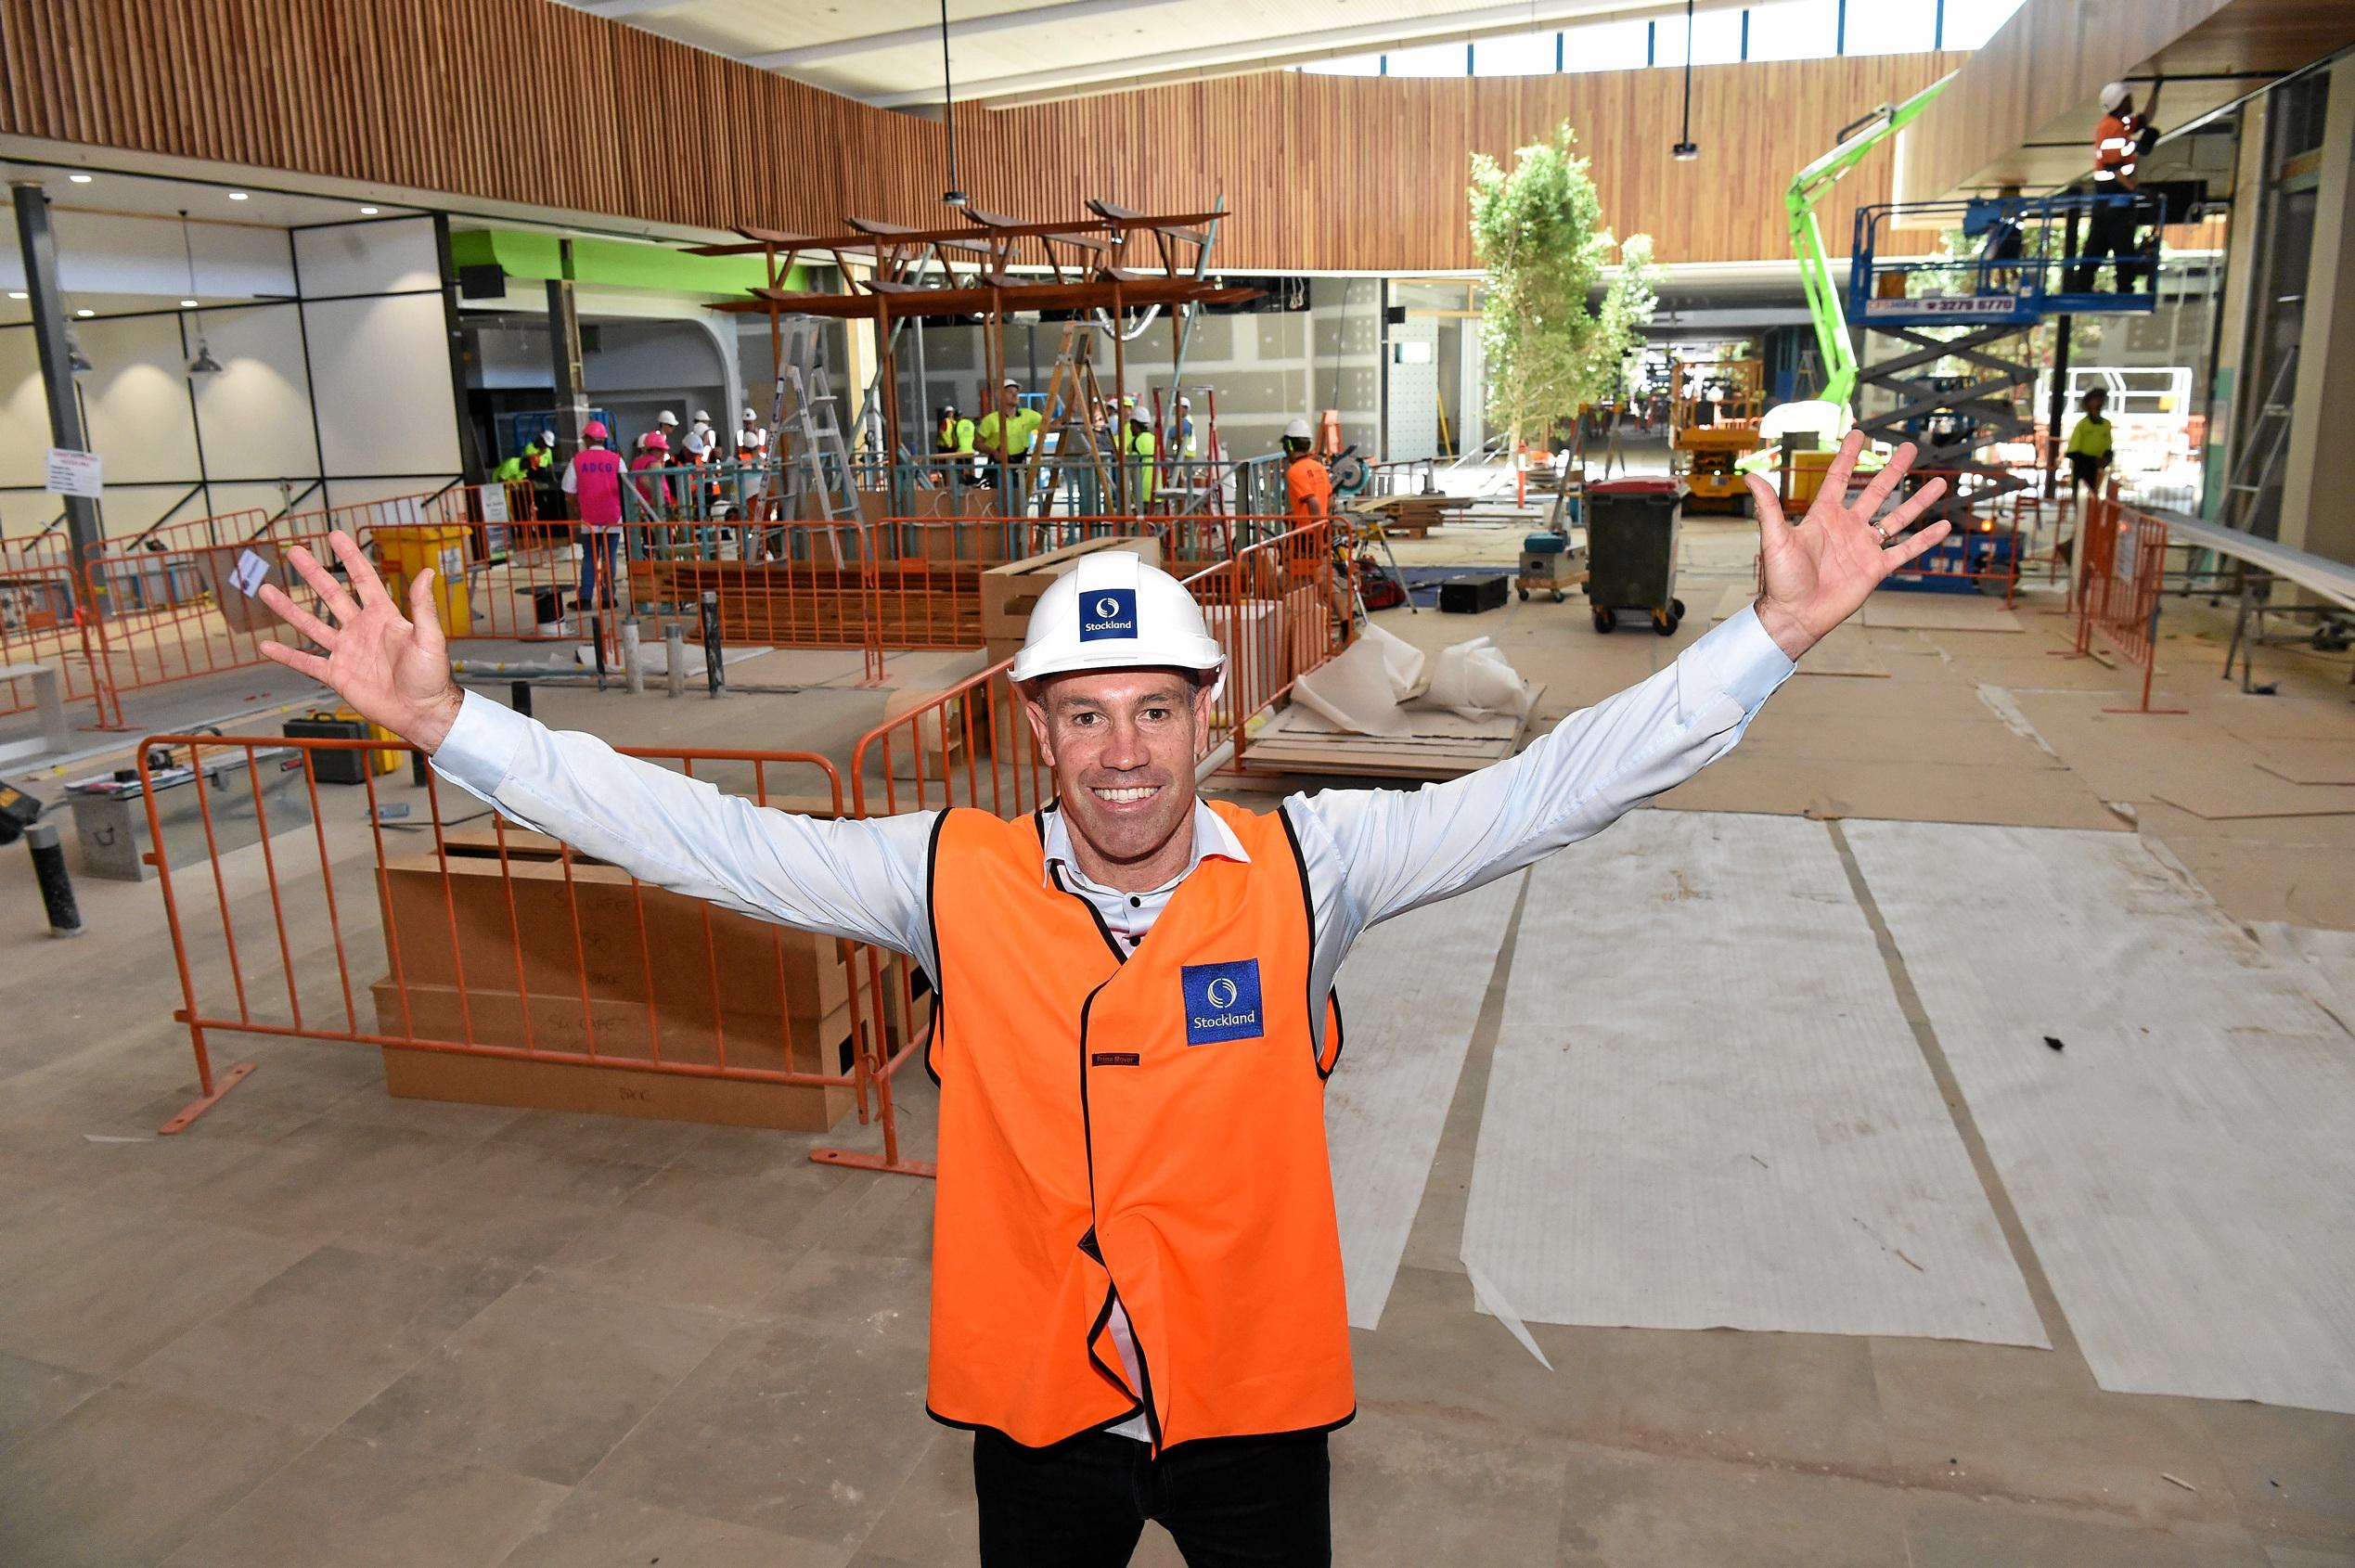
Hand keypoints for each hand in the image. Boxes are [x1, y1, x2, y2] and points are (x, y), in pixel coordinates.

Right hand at [254, 530, 465, 752]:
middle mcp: (361, 629)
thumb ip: (424, 607)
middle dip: (313, 573)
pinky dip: (286, 655)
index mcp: (384, 616)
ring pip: (311, 625)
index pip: (363, 579)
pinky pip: (306, 663)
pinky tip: (265, 645)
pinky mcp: (337, 675)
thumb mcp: (430, 639)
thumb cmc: (432, 677)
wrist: (421, 712)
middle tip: (294, 552)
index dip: (350, 557)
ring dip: (289, 609)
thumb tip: (427, 571)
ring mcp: (346, 651)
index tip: (335, 536)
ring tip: (266, 590)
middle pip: (331, 595)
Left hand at [1745, 431, 1952, 660]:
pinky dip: (1924, 540)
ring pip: (1897, 518)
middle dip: (1893, 470)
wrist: (1795, 616)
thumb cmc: (1781, 580)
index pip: (1839, 479)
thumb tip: (1751, 476)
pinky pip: (1905, 551)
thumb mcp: (1775, 539)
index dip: (1848, 457)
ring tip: (1940, 482)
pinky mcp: (1876, 569)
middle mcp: (1847, 528)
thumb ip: (1769, 507)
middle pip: (1876, 492)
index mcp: (1824, 517)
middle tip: (1910, 448)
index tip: (1859, 434)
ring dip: (1918, 500)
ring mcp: (1864, 548)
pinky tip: (1944, 525)